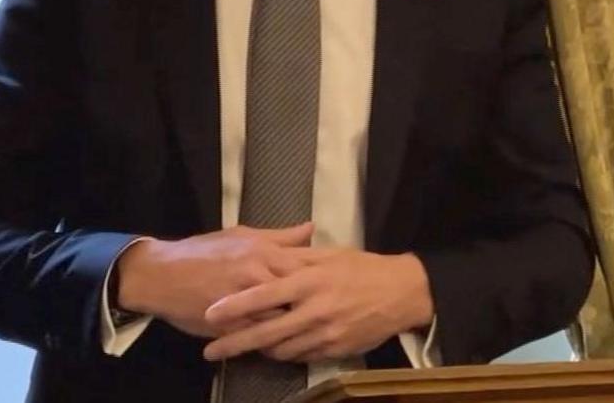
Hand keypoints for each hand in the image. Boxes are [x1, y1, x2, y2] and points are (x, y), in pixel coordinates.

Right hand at [115, 222, 314, 337]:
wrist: (160, 274)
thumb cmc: (203, 251)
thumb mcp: (242, 235)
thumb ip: (280, 237)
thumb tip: (311, 228)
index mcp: (262, 252)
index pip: (304, 267)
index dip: (320, 280)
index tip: (333, 287)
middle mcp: (255, 276)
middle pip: (296, 295)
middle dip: (311, 306)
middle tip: (326, 313)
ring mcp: (242, 302)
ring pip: (279, 319)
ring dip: (293, 326)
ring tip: (308, 330)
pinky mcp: (228, 325)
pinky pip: (257, 336)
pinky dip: (270, 341)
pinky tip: (281, 344)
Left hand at [201, 250, 433, 363]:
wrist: (403, 293)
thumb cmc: (363, 268)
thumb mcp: (331, 255)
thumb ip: (297, 258)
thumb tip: (267, 255)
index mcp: (311, 281)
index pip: (264, 296)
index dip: (234, 306)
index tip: (210, 313)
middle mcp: (315, 310)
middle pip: (266, 332)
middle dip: (234, 343)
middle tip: (210, 351)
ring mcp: (326, 334)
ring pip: (282, 350)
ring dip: (261, 350)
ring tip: (244, 347)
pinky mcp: (335, 350)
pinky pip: (302, 357)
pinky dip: (286, 353)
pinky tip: (278, 348)